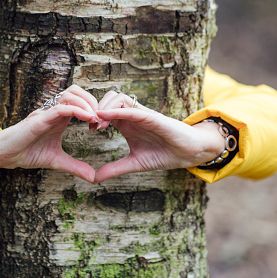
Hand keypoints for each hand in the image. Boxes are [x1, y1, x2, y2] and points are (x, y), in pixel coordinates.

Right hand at [0, 85, 98, 182]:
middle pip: (76, 91)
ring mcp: (46, 113)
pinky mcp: (39, 119)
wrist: (5, 156)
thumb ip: (75, 167)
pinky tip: (87, 118)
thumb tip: (93, 178)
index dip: (94, 108)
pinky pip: (59, 107)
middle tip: (100, 119)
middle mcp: (53, 111)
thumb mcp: (58, 161)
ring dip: (86, 103)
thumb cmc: (28, 153)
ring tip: (95, 118)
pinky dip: (76, 109)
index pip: (80, 100)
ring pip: (69, 94)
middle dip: (92, 101)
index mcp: (60, 117)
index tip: (101, 125)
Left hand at [94, 91, 224, 182]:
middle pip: (108, 98)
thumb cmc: (163, 154)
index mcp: (126, 124)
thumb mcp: (133, 163)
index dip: (93, 116)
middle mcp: (132, 116)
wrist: (188, 153)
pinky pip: (132, 109)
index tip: (88, 129)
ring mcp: (142, 114)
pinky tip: (104, 116)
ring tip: (98, 124)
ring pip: (118, 98)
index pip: (105, 110)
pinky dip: (117, 110)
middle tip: (91, 126)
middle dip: (95, 108)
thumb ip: (114, 169)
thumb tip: (94, 179)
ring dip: (104, 107)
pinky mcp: (152, 117)